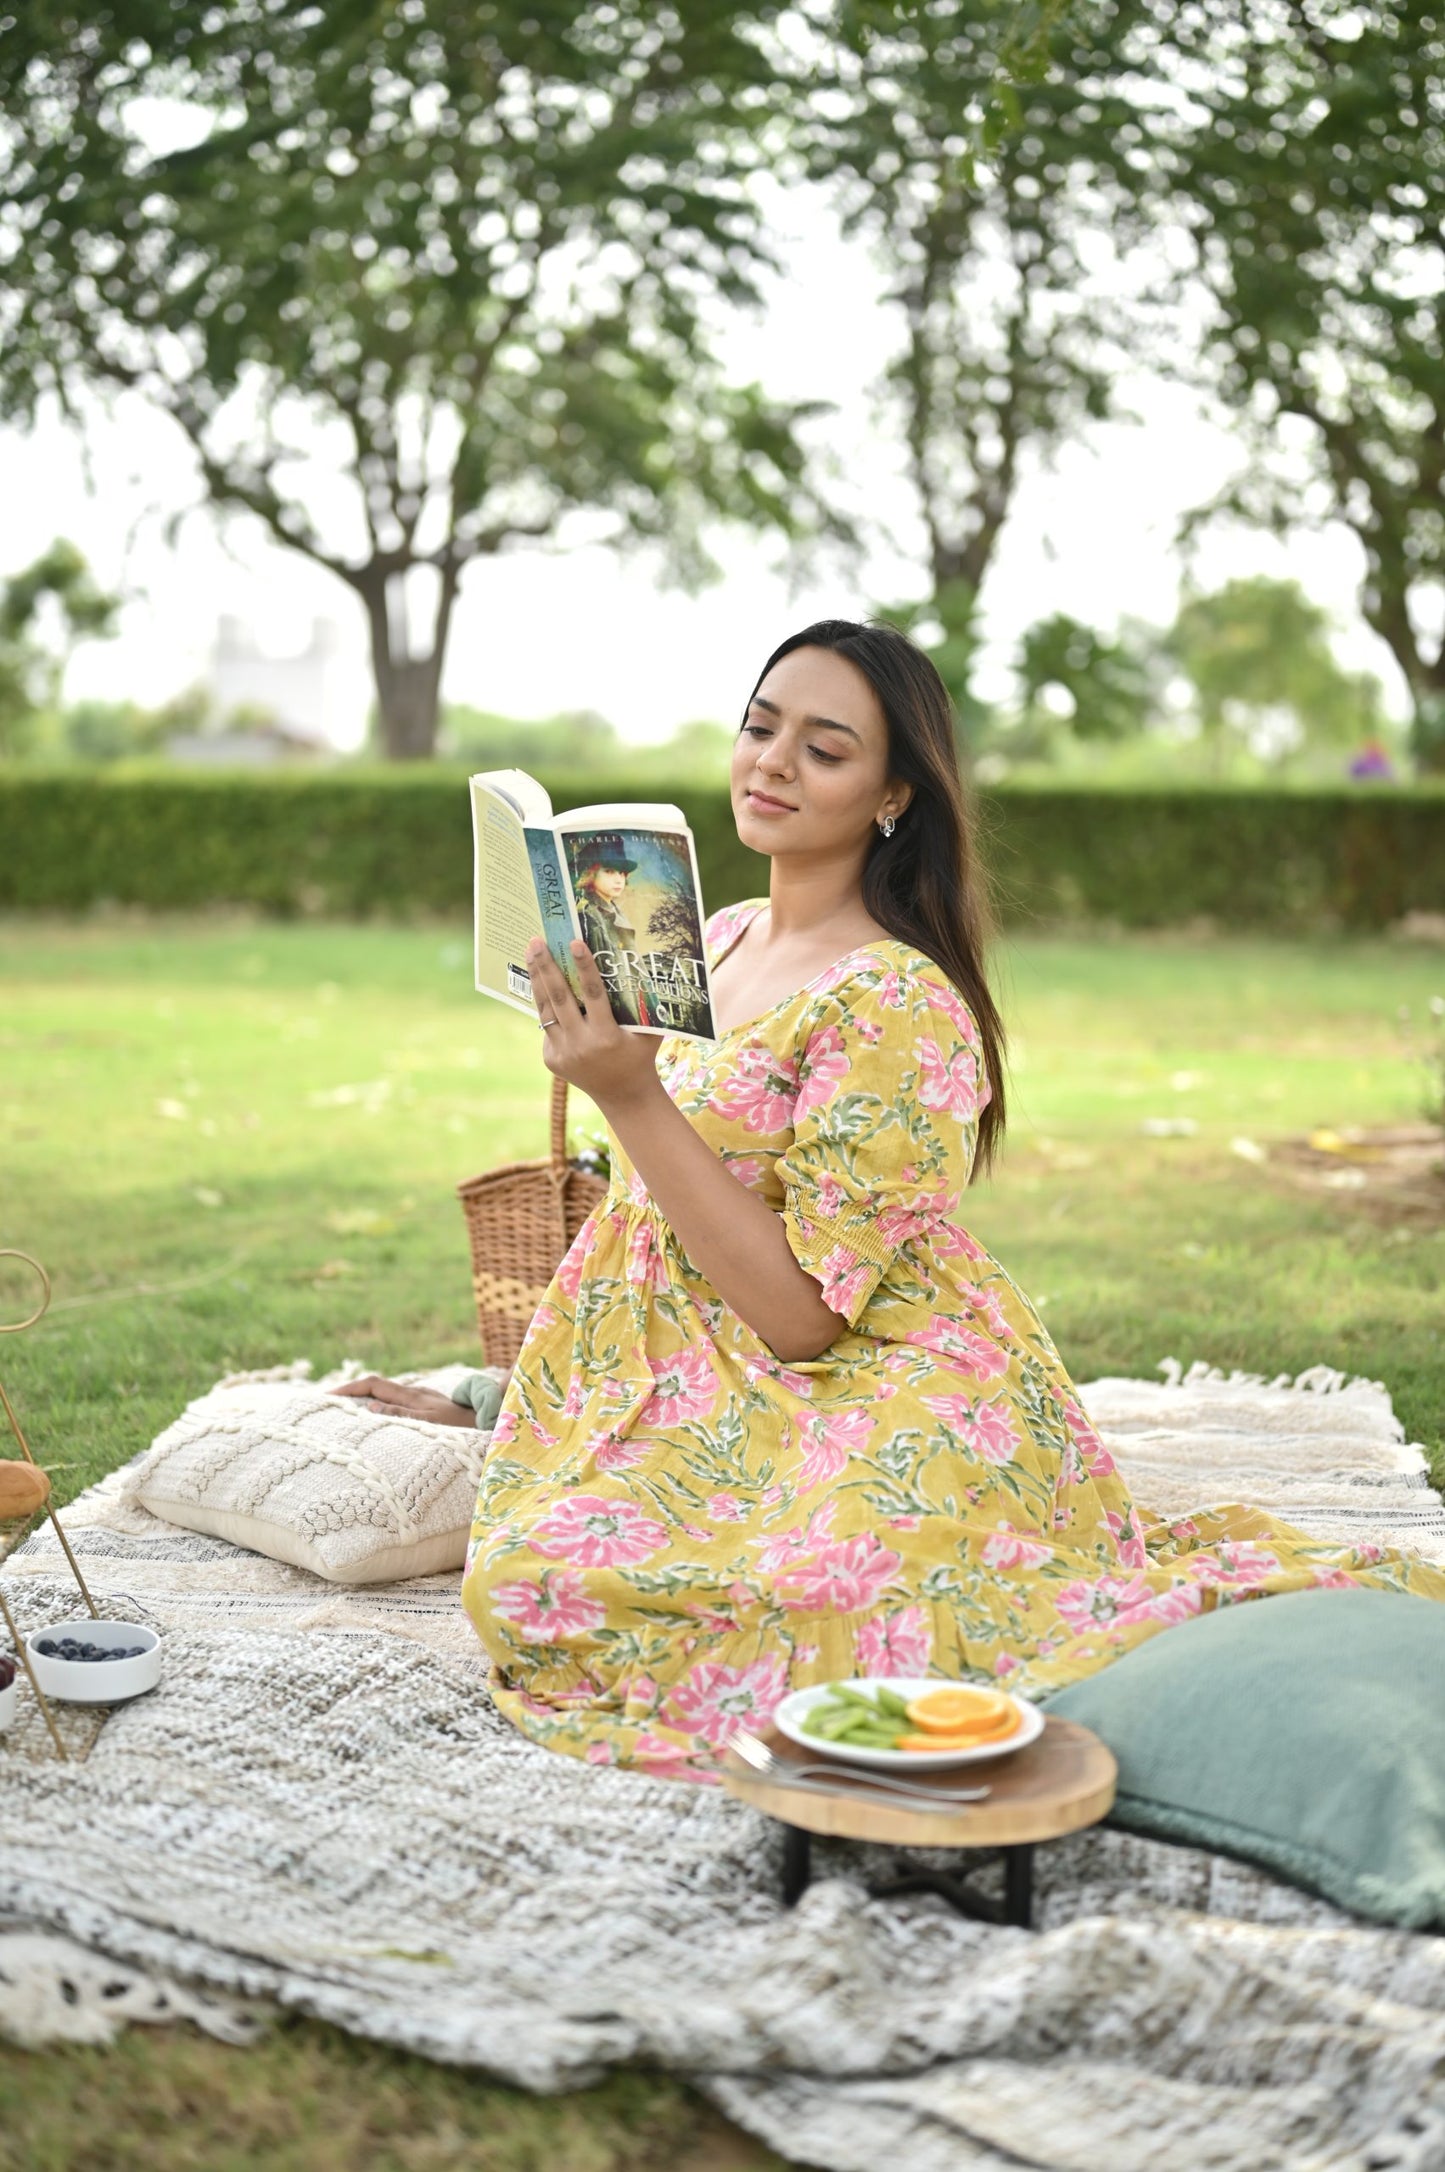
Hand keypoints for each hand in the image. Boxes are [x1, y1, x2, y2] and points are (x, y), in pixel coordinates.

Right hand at [329, 1375, 475, 1427]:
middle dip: (350, 1392)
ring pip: (385, 1395)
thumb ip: (401, 1414)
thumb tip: (369, 1406)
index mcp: (412, 1395)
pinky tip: (374, 1420)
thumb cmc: (463, 1428)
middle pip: (375, 1386)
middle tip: (326, 1404)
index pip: (373, 1384)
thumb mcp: (431, 1424)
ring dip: (363, 1400)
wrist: (491, 1424)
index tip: (327, 1396)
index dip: (349, 1388)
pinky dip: (378, 1408)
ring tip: (342, 1414)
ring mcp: (421, 1400)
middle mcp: (414, 1394)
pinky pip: (395, 1404)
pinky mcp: (428, 1408)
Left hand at [527, 938, 663, 1110]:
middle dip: (546, 967)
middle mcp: (581, 1044)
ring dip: (537, 980)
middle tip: (537, 941)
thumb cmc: (640, 1056)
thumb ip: (645, 1004)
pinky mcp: (551, 1059)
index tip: (574, 942)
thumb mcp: (649, 1031)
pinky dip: (546, 1007)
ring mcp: (563, 1053)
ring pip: (546, 1010)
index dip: (584, 967)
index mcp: (607, 1036)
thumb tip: (643, 965)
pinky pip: (548, 1027)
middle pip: (560, 998)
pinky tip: (543, 983)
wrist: (623, 1095)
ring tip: (532, 953)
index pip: (593, 994)